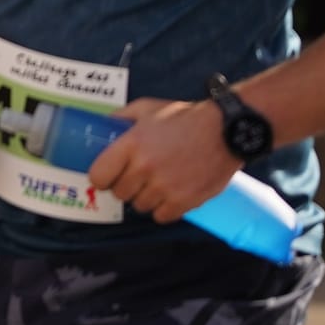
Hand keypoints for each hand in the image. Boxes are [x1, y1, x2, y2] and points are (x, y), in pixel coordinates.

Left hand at [89, 97, 235, 222]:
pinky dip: (163, 209)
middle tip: (134, 178)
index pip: (99, 176)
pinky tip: (168, 196)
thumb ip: (122, 117)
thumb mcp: (147, 108)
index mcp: (132, 145)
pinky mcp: (185, 201)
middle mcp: (145, 168)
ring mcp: (165, 187)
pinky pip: (162, 216)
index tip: (106, 177)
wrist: (225, 130)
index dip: (100, 178)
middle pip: (119, 194)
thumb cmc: (185, 118)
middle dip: (124, 186)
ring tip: (154, 184)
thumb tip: (103, 125)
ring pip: (140, 206)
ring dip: (144, 198)